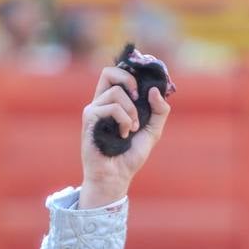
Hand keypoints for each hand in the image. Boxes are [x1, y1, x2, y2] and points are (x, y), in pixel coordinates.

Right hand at [77, 66, 171, 207]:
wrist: (116, 176)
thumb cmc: (130, 155)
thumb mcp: (153, 131)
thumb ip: (159, 111)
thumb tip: (155, 90)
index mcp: (113, 102)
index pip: (116, 74)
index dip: (131, 72)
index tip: (146, 88)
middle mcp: (101, 103)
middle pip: (108, 72)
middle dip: (129, 81)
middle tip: (138, 98)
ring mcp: (93, 110)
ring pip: (116, 93)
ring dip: (131, 111)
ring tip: (132, 129)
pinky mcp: (89, 119)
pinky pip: (111, 108)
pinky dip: (124, 121)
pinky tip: (123, 135)